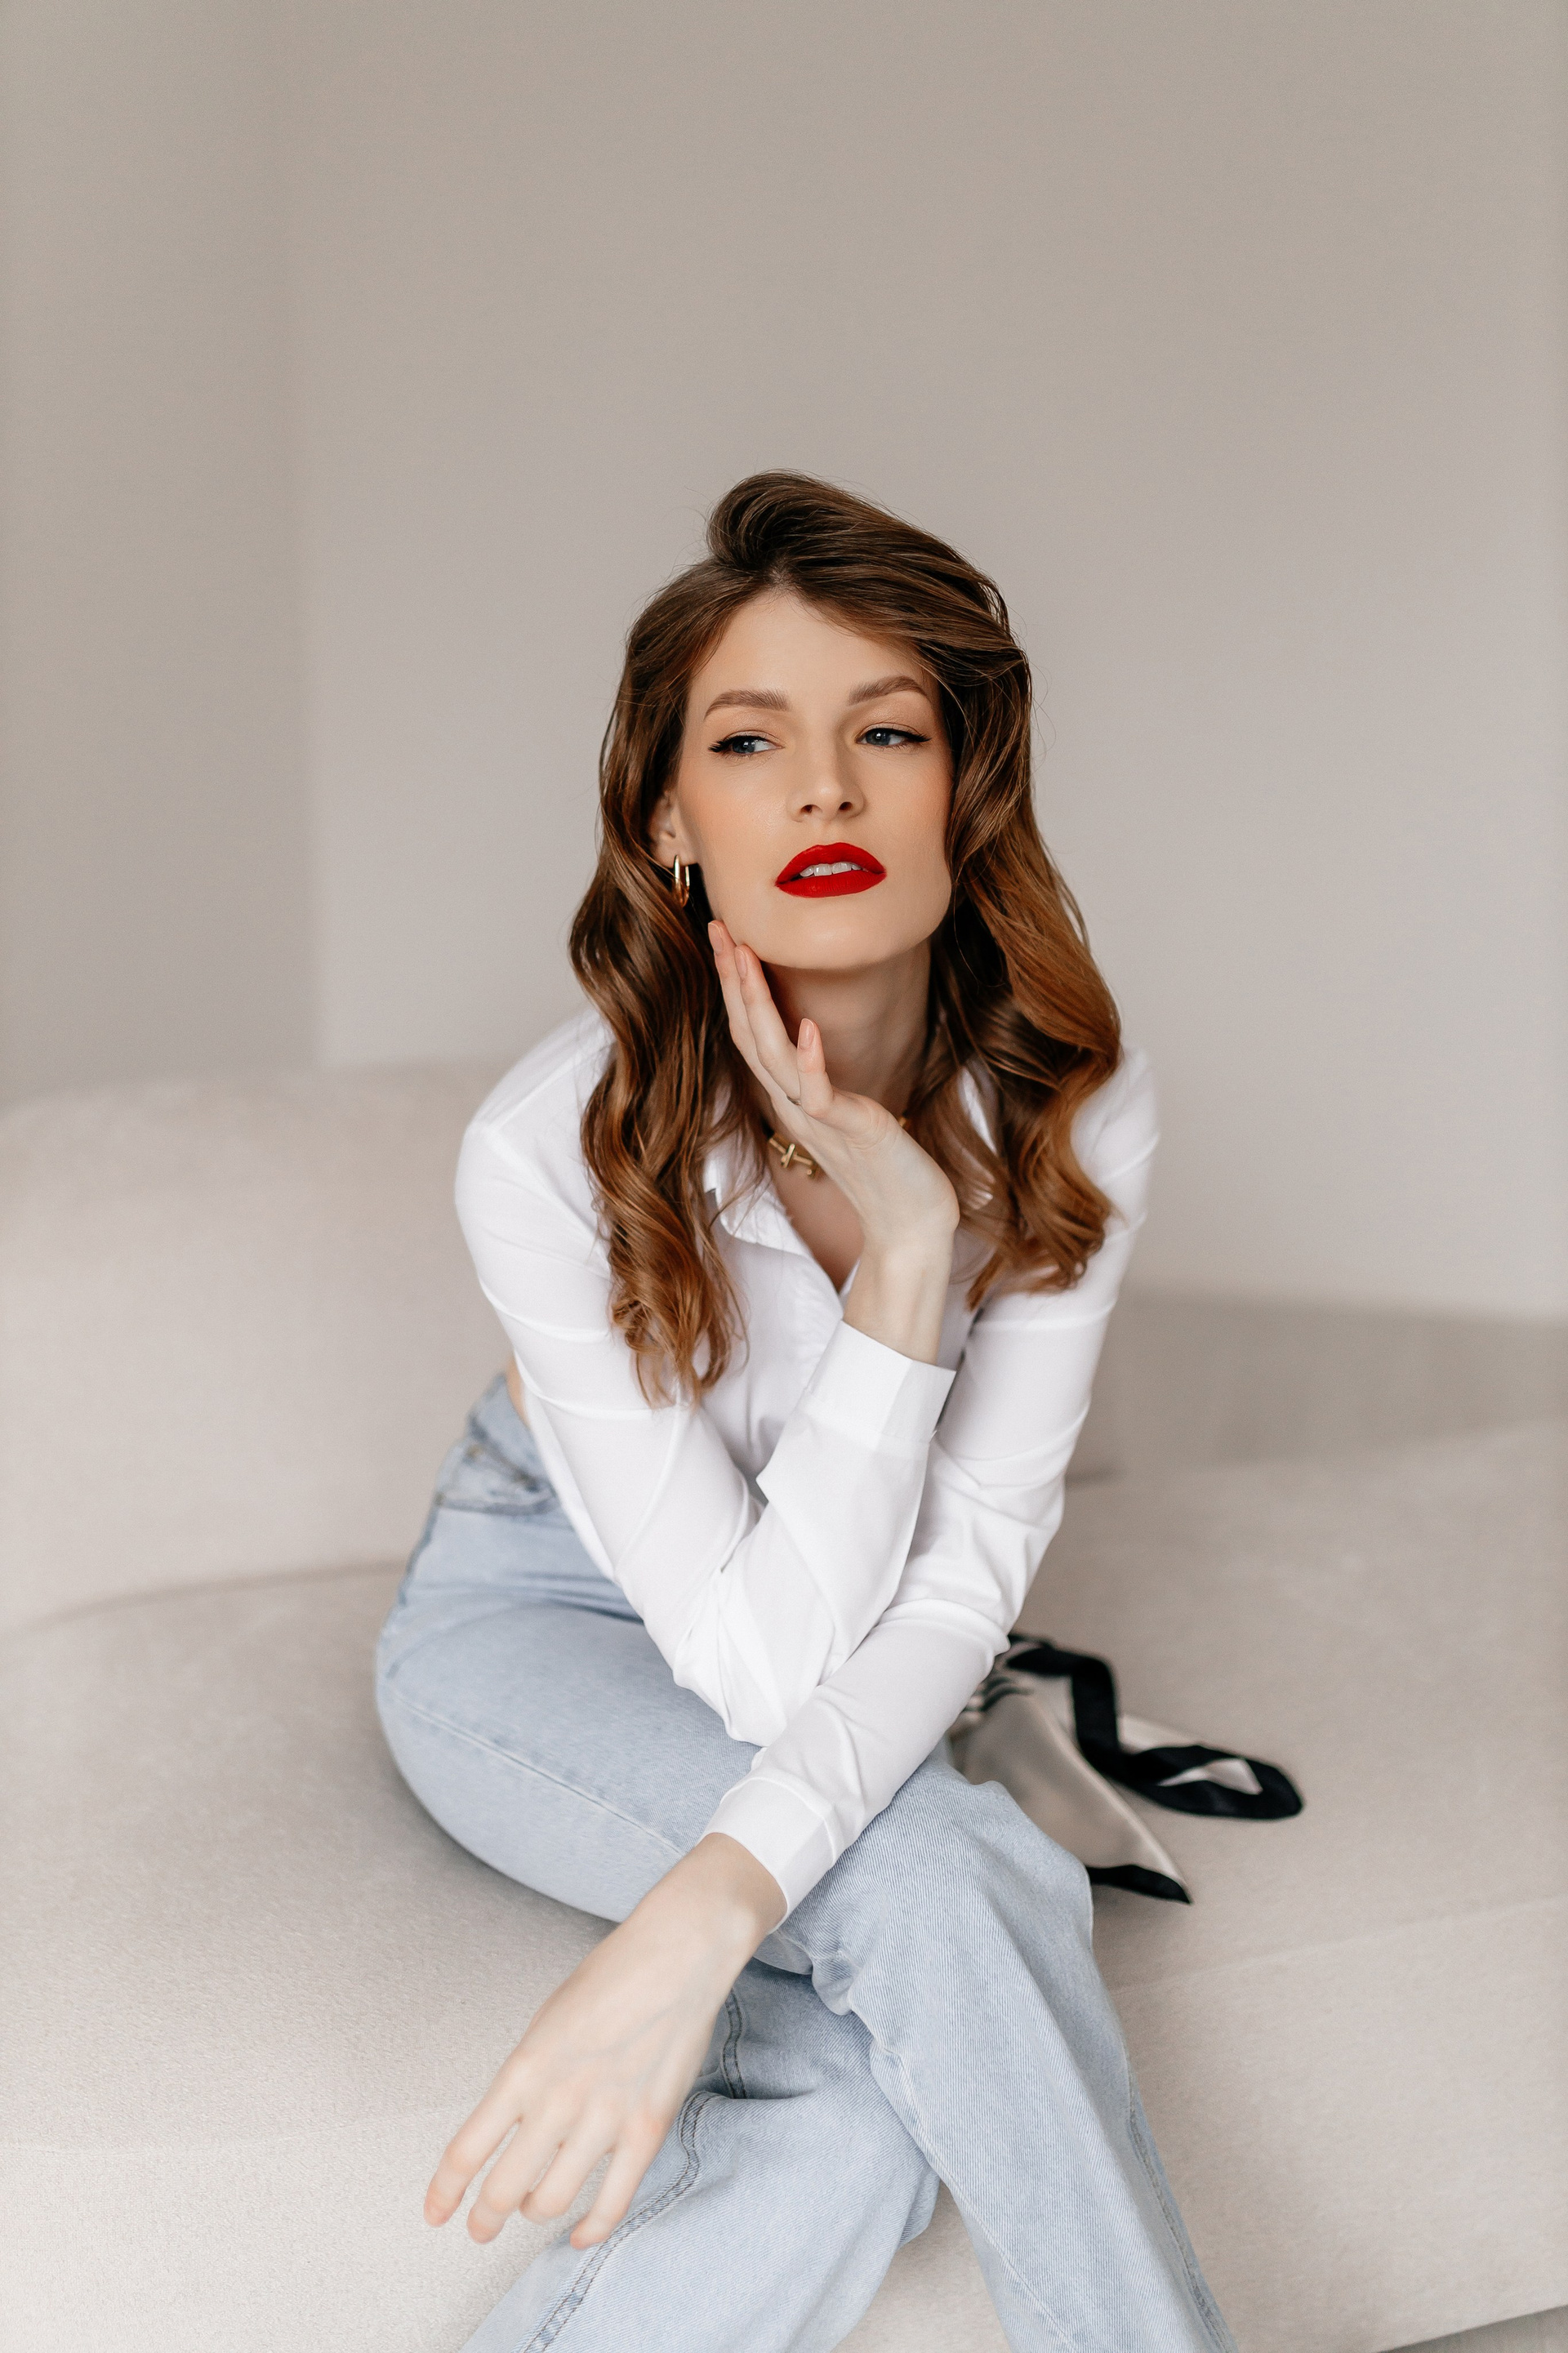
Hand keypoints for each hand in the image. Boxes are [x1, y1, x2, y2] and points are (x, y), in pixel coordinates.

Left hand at [424, 1835, 782, 2250]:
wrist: (677, 1955)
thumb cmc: (611, 1977)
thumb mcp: (547, 2020)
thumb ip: (528, 2076)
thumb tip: (515, 2126)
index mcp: (524, 2067)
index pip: (467, 2149)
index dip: (445, 2191)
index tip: (436, 2212)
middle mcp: (558, 2098)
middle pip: (504, 2187)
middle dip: (485, 2216)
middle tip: (480, 2226)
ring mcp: (604, 2118)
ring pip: (551, 2200)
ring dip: (532, 2214)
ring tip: (528, 2212)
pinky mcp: (647, 2130)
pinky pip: (613, 2201)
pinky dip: (591, 2229)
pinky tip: (578, 2234)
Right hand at [708, 921, 958, 1256]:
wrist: (912, 1225)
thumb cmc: (890, 1167)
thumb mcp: (851, 1111)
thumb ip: (826, 1078)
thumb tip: (816, 1033)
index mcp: (793, 1096)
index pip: (752, 1032)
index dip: (734, 985)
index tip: (725, 935)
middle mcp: (795, 1105)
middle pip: (749, 1035)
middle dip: (731, 979)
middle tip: (717, 927)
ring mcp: (817, 1120)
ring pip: (773, 1056)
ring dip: (758, 1004)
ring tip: (744, 956)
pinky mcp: (851, 1131)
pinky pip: (820, 1094)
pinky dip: (811, 1060)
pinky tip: (808, 1026)